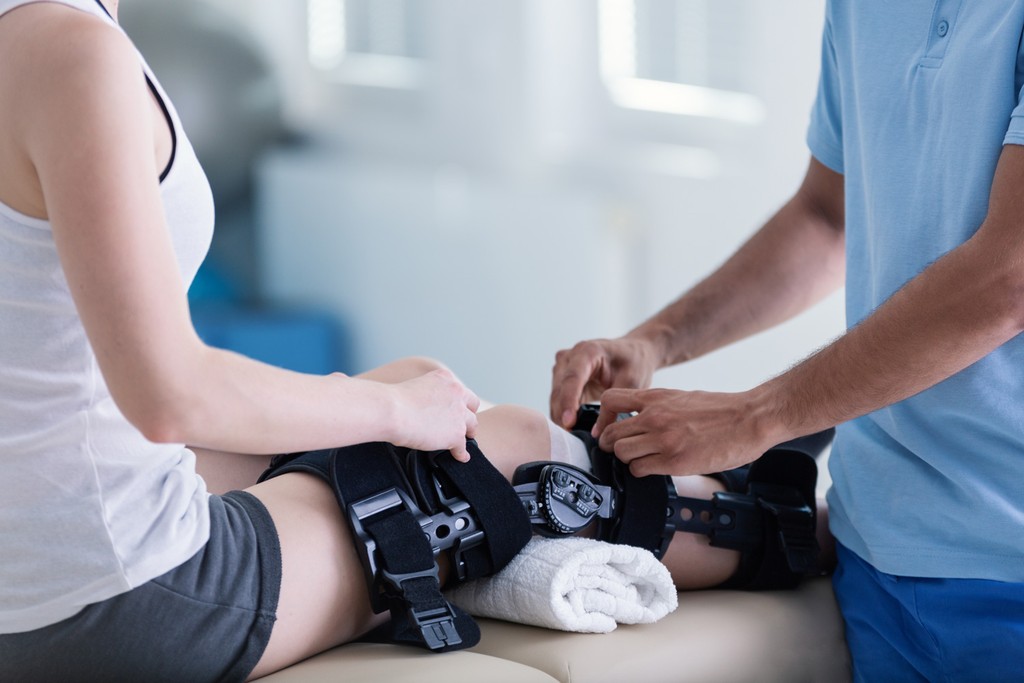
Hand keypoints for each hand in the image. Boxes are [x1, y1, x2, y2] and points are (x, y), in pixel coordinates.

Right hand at [390, 368, 480, 461]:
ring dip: (468, 433)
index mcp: (446, 379)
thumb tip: (426, 409)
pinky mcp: (456, 434)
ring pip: (472, 425)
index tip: (454, 408)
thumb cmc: (394, 400)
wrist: (392, 411)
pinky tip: (461, 457)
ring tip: (465, 440)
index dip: (458, 401)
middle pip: (472, 405)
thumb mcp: (416, 386)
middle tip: (463, 423)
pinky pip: (463, 447)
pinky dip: (462, 453)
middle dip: (468, 415)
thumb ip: (428, 395)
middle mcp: (457, 393)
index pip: (459, 390)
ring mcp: (459, 414)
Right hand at [549, 337, 660, 428]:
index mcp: (588, 351)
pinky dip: (564, 414)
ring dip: (561, 416)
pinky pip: (558, 399)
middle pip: (560, 389)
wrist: (633, 352)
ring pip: (555, 396)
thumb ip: (614, 404)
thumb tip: (598, 431)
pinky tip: (573, 428)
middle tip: (573, 439)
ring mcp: (563, 366)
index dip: (568, 401)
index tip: (568, 422)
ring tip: (574, 437)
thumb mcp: (631, 382)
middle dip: (563, 414)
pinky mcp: (562, 377)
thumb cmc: (634, 362)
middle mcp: (570, 356)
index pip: (572, 378)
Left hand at [592, 387, 783, 476]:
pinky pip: (639, 470)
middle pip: (610, 434)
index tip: (608, 428)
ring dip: (628, 460)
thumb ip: (656, 406)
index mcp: (656, 398)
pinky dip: (641, 471)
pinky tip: (654, 468)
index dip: (604, 418)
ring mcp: (663, 439)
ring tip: (642, 459)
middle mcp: (655, 416)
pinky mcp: (675, 461)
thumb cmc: (721, 409)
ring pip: (621, 453)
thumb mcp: (681, 397)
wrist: (751, 418)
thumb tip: (637, 419)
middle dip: (612, 445)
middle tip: (623, 450)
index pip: (609, 401)